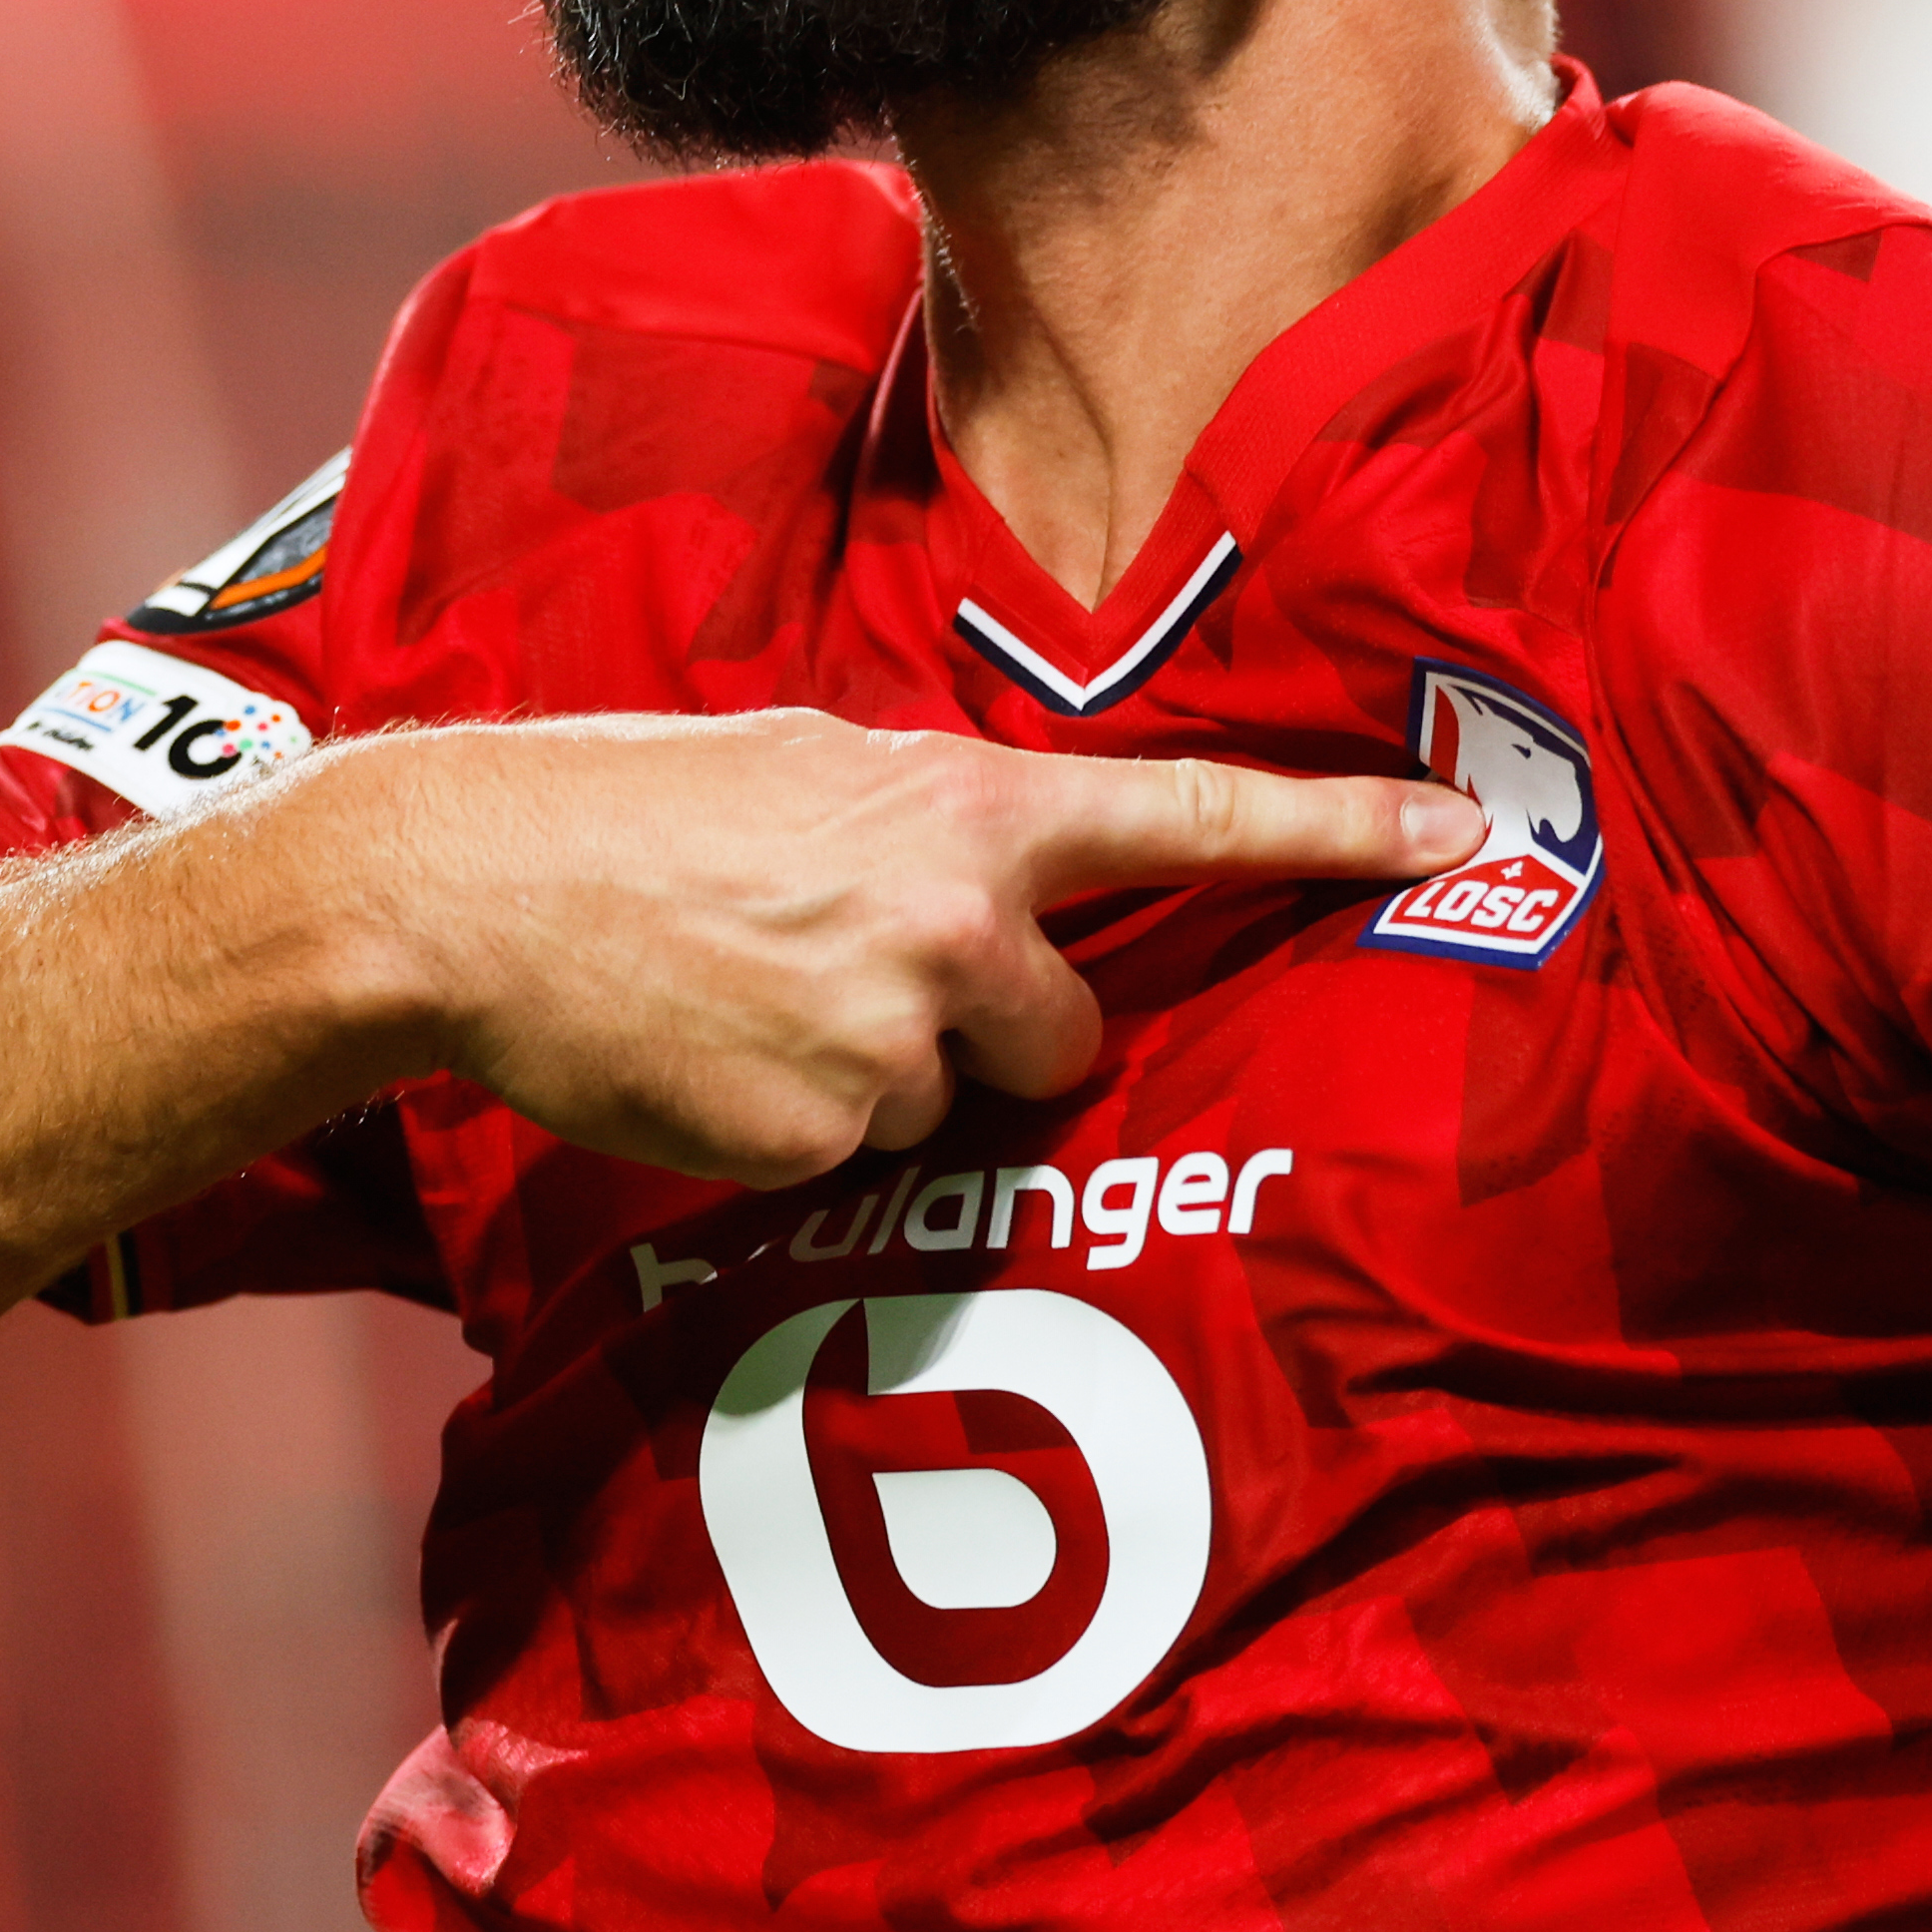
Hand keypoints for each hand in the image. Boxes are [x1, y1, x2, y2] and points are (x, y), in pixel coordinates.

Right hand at [312, 712, 1483, 1185]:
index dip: (1337, 831)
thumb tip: (1001, 886)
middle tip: (844, 979)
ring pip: (948, 1104)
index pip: (1189, 817)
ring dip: (871, 1079)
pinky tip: (708, 1064)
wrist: (467, 887)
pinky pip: (854, 1161)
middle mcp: (956, 918)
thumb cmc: (630, 812)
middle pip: (1065, 1027)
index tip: (1464, 838)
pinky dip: (792, 1131)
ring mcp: (894, 1036)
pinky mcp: (818, 1137)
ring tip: (745, 1008)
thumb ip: (930, 827)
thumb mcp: (811, 771)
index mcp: (963, 806)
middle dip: (986, 1029)